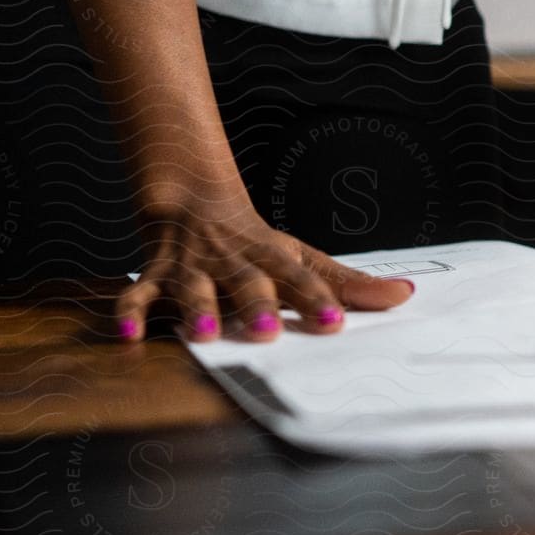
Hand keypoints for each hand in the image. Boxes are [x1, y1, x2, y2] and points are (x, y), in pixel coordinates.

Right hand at [116, 186, 415, 342]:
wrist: (192, 197)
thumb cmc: (255, 242)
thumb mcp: (302, 258)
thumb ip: (350, 284)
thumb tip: (405, 296)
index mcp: (275, 257)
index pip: (302, 277)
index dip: (319, 298)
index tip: (336, 321)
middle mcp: (235, 261)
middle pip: (248, 282)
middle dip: (256, 305)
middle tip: (266, 332)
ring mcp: (194, 267)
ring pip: (193, 286)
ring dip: (198, 308)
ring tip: (205, 333)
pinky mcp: (157, 273)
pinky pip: (139, 293)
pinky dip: (129, 313)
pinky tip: (129, 336)